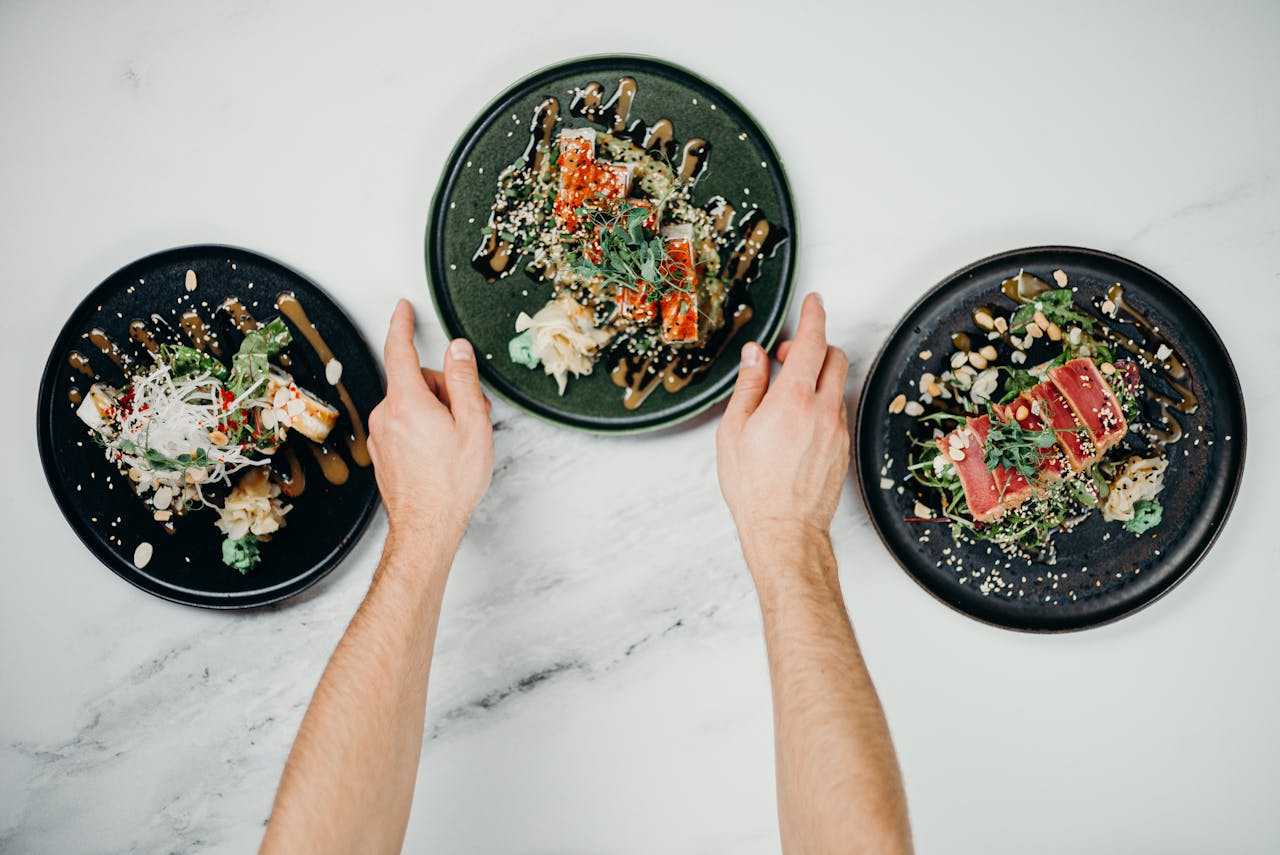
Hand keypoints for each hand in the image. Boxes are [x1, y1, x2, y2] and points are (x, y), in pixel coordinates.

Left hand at [367, 300, 493, 544]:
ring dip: (435, 412)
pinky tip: (439, 453)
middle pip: (415, 381)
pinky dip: (423, 428)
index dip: (402, 324)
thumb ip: (463, 380)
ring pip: (411, 404)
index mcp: (407, 403)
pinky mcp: (381, 451)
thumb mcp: (472, 424)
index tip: (403, 309)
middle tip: (466, 417)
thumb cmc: (450, 483)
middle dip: (443, 390)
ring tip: (455, 441)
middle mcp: (386, 415)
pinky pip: (404, 425)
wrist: (427, 526)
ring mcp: (381, 435)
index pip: (399, 350)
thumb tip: (457, 350)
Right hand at [716, 293, 850, 552]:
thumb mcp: (735, 430)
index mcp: (794, 400)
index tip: (814, 302)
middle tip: (786, 355)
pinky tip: (797, 422)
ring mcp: (837, 430)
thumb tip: (756, 356)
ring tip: (786, 396)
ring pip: (835, 385)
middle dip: (814, 346)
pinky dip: (821, 404)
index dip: (814, 316)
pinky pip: (836, 412)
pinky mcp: (842, 448)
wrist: (785, 530)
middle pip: (833, 357)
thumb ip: (749, 386)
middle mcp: (823, 410)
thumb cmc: (755, 487)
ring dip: (816, 378)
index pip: (812, 343)